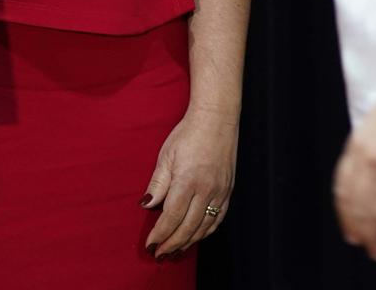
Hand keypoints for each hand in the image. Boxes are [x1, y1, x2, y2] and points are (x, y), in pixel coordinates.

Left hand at [142, 106, 237, 257]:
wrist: (216, 119)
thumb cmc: (188, 133)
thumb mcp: (166, 155)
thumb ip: (158, 182)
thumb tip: (147, 205)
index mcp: (188, 180)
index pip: (172, 217)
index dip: (160, 234)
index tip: (150, 245)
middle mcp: (206, 189)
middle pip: (188, 227)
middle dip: (172, 244)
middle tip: (160, 255)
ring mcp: (220, 191)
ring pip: (204, 226)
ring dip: (189, 242)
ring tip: (175, 252)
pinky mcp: (228, 190)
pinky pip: (218, 218)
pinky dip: (206, 231)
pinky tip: (196, 237)